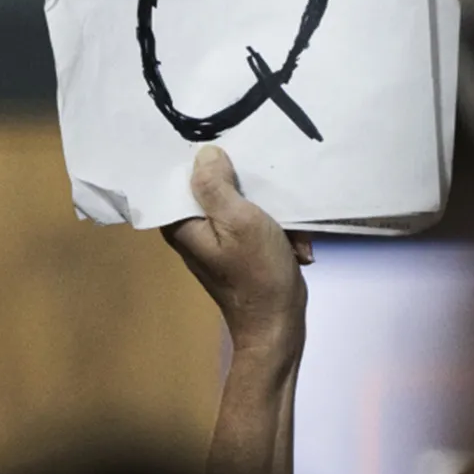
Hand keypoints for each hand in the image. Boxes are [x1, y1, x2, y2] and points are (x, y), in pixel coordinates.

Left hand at [162, 146, 310, 356]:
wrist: (279, 326)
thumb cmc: (257, 273)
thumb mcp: (239, 221)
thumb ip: (216, 185)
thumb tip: (203, 153)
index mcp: (180, 223)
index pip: (182, 176)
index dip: (207, 160)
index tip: (232, 148)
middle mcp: (192, 229)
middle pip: (216, 186)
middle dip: (253, 191)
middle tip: (273, 199)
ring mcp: (216, 240)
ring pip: (243, 203)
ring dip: (273, 213)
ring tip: (289, 231)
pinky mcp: (238, 249)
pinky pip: (256, 223)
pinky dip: (278, 230)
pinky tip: (293, 245)